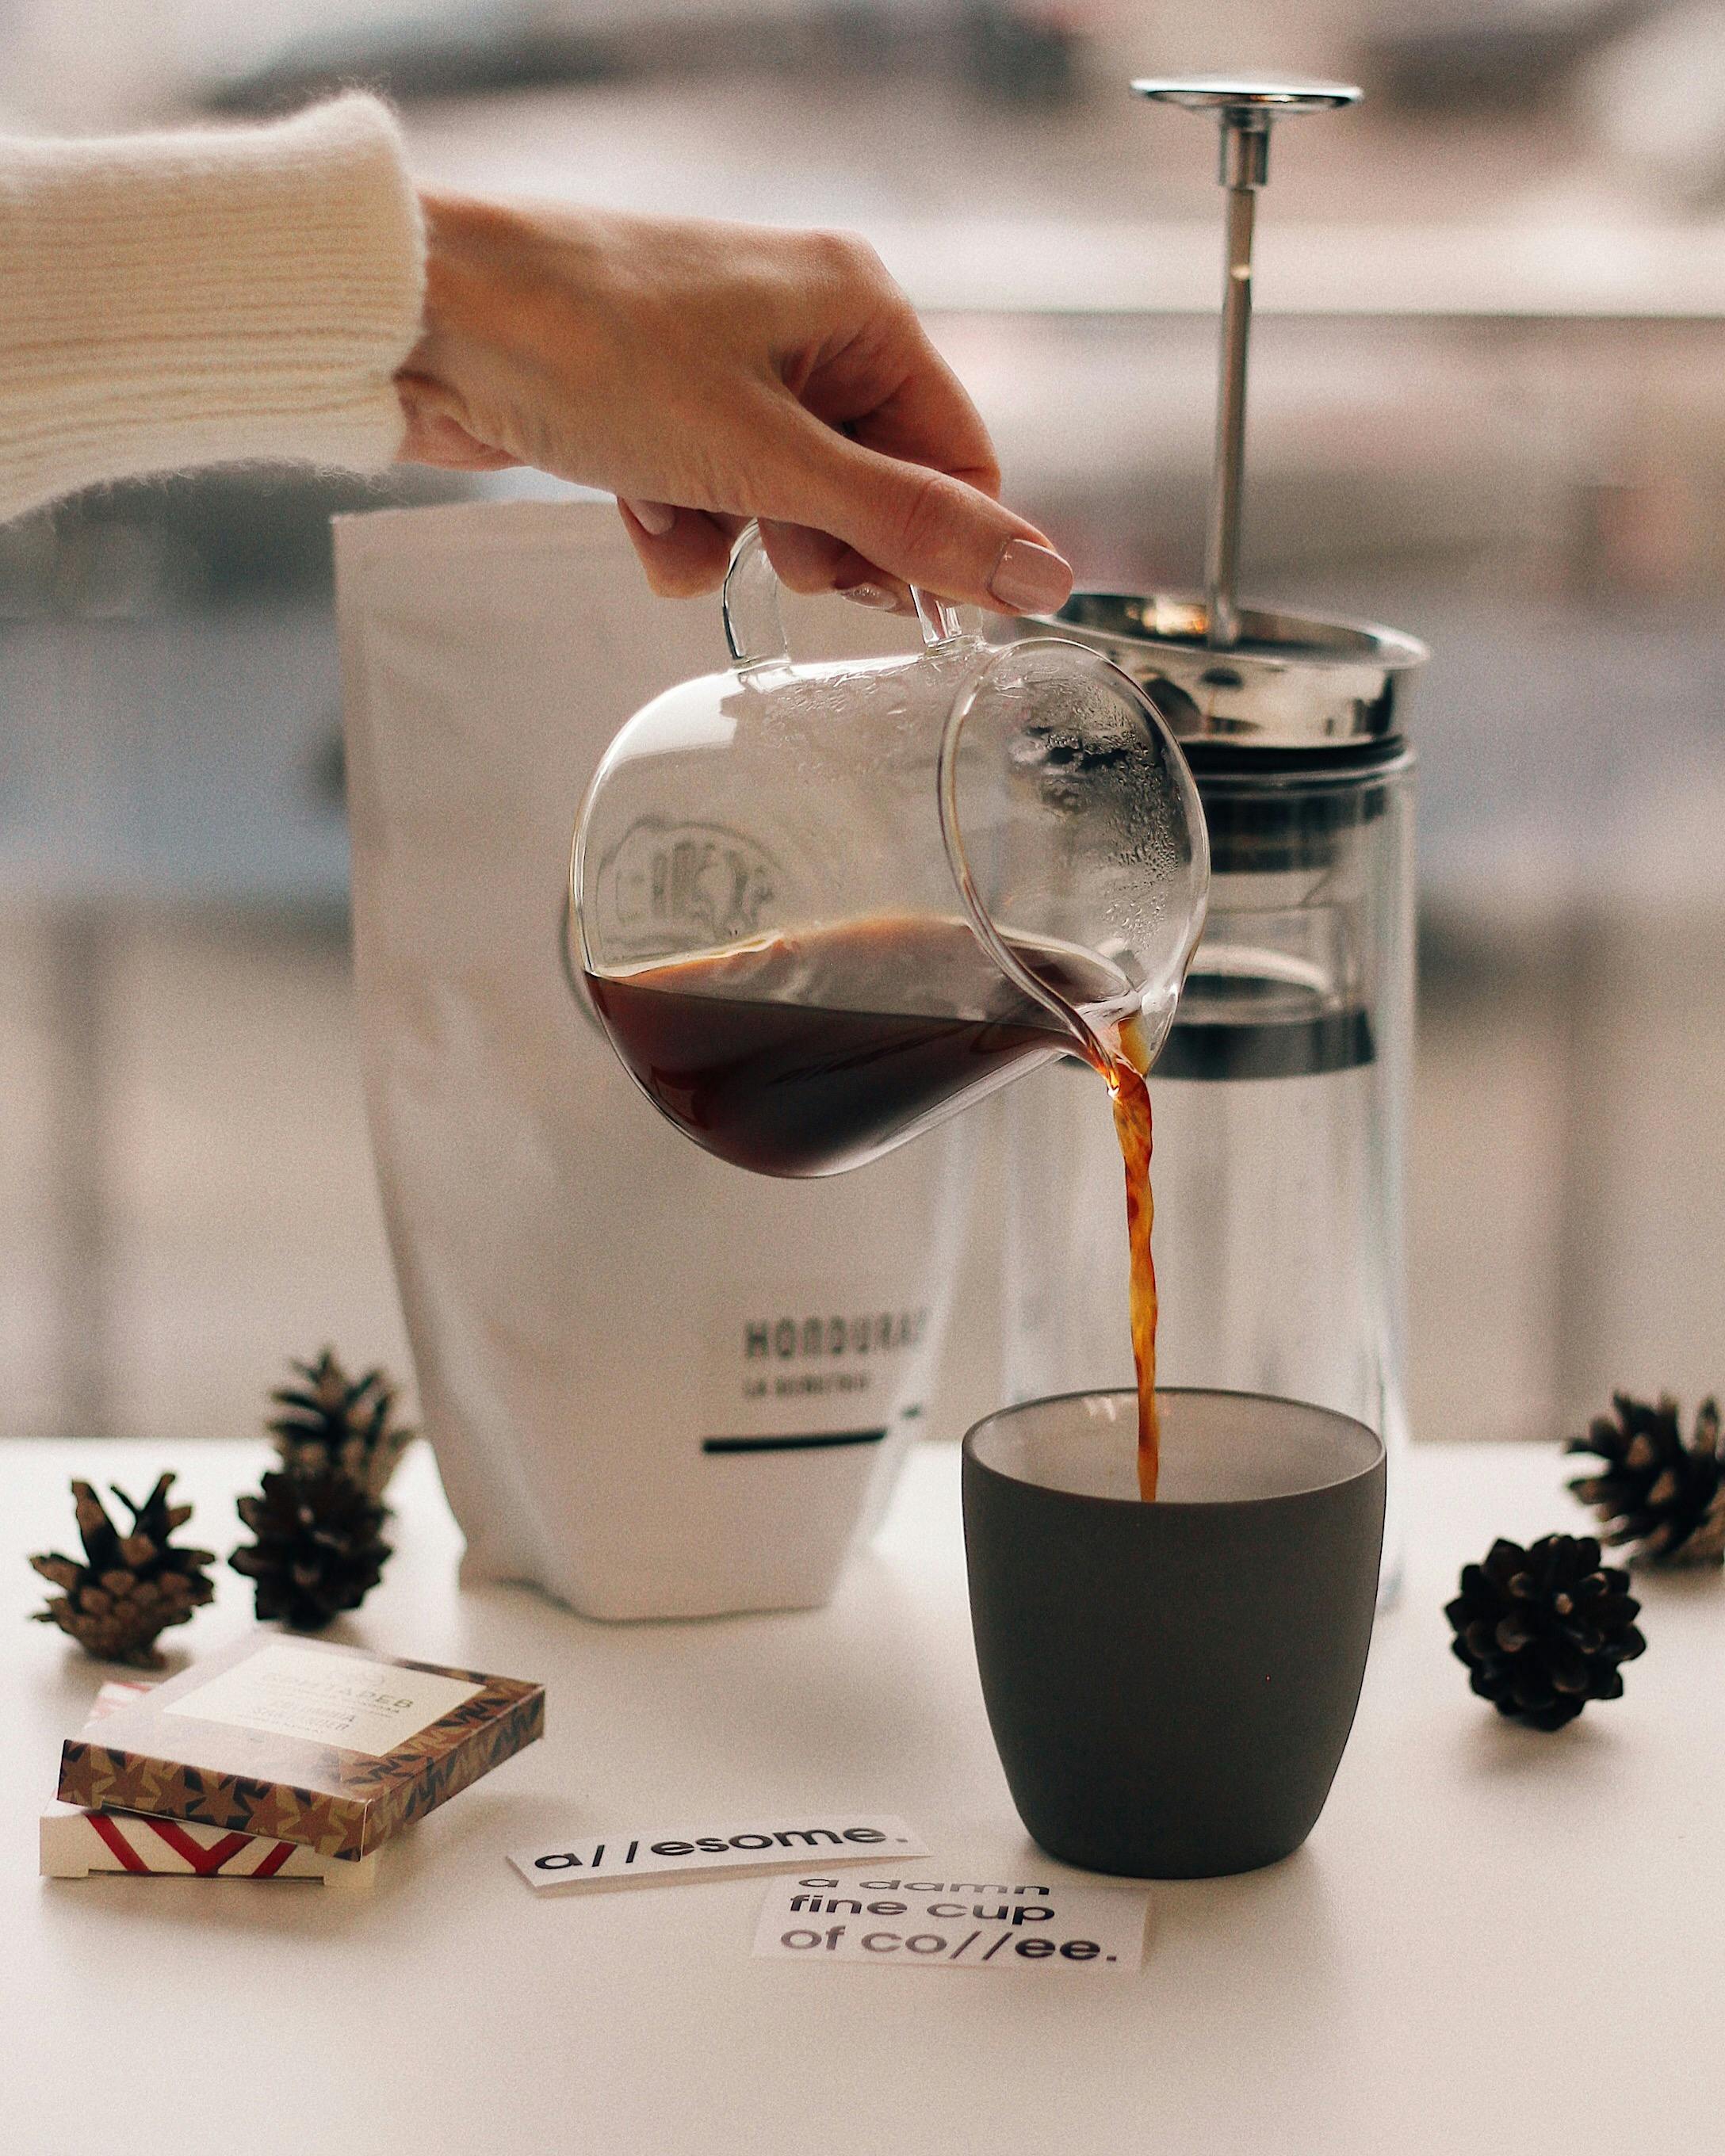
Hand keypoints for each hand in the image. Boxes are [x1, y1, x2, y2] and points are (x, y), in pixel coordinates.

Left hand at [395, 193, 1072, 615]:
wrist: (428, 316)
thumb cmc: (595, 349)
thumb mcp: (774, 459)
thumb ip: (910, 526)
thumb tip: (1043, 579)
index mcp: (861, 310)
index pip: (958, 460)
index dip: (931, 545)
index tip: (887, 601)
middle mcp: (806, 329)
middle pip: (874, 492)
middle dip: (818, 539)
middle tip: (768, 534)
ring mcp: (729, 369)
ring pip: (786, 508)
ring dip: (736, 537)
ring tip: (676, 504)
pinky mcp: (663, 408)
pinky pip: (714, 501)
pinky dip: (677, 524)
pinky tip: (628, 500)